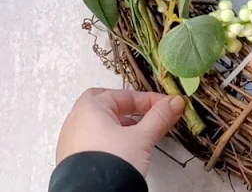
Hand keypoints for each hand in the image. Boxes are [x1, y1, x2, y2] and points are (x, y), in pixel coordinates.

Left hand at [56, 88, 184, 175]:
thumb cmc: (113, 162)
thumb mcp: (142, 137)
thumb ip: (160, 117)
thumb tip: (175, 102)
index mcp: (90, 108)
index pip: (125, 95)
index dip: (149, 100)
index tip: (167, 106)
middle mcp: (76, 120)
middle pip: (104, 102)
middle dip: (126, 106)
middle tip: (144, 113)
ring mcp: (71, 140)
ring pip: (97, 121)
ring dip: (119, 122)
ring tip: (137, 133)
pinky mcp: (71, 158)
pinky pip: (92, 138)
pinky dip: (108, 137)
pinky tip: (122, 149)